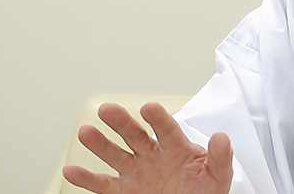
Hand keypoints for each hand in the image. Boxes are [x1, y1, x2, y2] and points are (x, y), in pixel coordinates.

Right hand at [62, 102, 232, 193]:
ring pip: (116, 155)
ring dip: (100, 144)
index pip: (166, 129)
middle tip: (108, 109)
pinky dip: (87, 178)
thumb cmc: (205, 190)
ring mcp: (138, 172)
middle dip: (121, 122)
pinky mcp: (126, 191)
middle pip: (135, 135)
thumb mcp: (218, 173)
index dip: (157, 118)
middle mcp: (153, 156)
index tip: (148, 108)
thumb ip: (220, 155)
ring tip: (86, 131)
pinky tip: (72, 170)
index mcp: (176, 147)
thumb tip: (221, 138)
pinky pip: (104, 185)